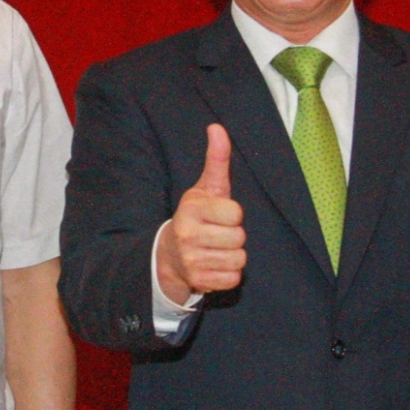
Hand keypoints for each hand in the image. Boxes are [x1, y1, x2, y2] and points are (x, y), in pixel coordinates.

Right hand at [156, 124, 246, 305]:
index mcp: (191, 209)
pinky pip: (233, 279)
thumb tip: (217, 127)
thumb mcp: (205, 188)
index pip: (235, 213)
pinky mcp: (199, 281)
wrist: (170, 255)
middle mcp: (188, 234)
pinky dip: (229, 274)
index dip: (233, 215)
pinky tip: (215, 265)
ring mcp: (192, 260)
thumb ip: (216, 159)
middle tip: (218, 235)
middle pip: (239, 237)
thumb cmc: (196, 217)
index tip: (219, 215)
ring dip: (233, 256)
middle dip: (234, 236)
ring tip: (217, 250)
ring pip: (238, 259)